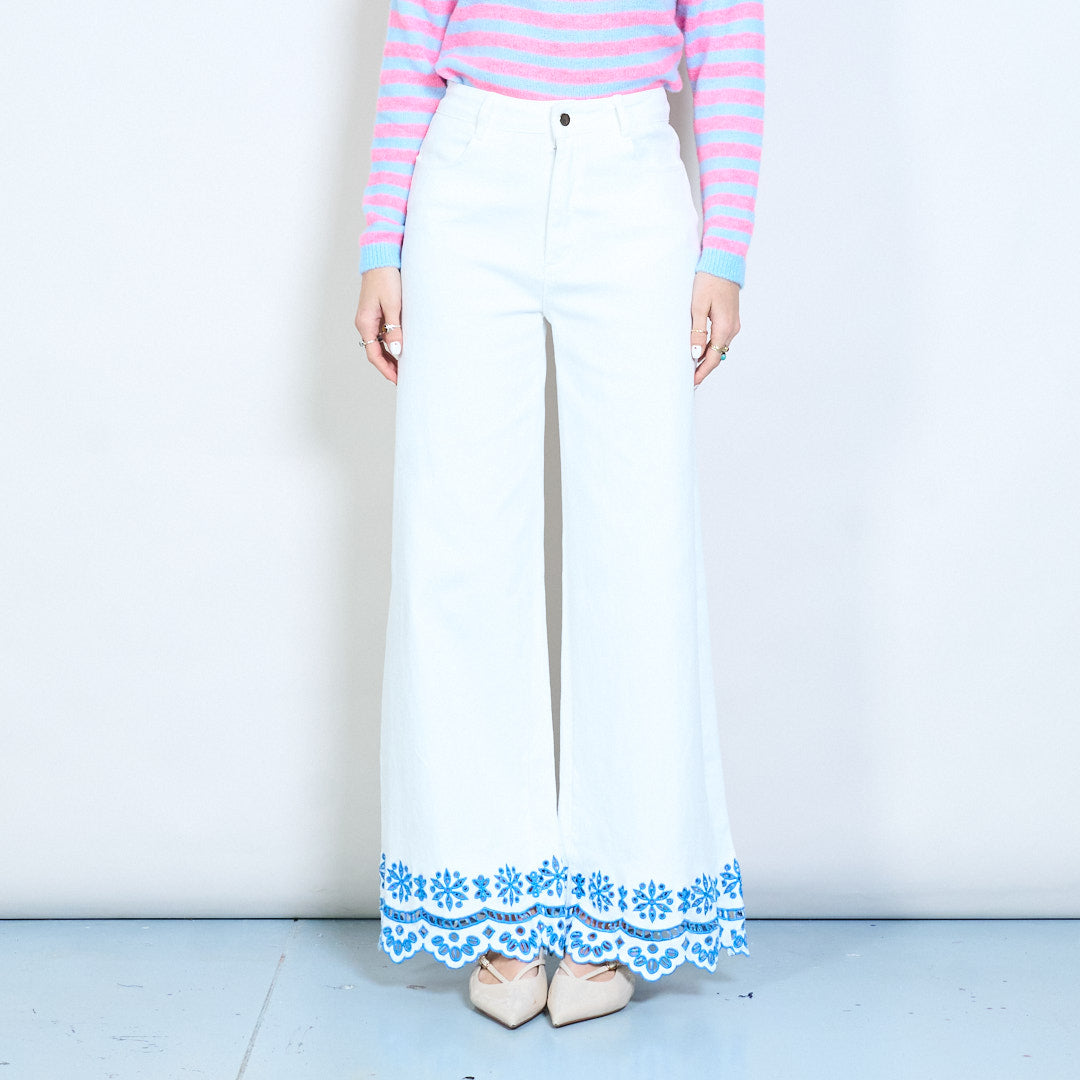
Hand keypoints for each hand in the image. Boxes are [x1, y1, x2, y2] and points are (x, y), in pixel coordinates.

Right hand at [355, 266, 403, 383]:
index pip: (373, 354)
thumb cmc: (387, 278)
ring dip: (391, 356)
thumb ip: (394, 329)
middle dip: (389, 366)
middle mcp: (365, 323)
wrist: (381, 257)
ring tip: (406, 366)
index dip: (386, 369)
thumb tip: (396, 352)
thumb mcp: (393, 305)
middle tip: (404, 377)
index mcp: (365, 323)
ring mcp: (370, 318)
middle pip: (376, 352)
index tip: (398, 380)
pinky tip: (402, 347)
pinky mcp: (376, 312)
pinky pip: (382, 334)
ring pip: (379, 344)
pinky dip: (391, 344)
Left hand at [690, 272, 739, 387]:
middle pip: (717, 356)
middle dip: (704, 368)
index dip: (702, 372)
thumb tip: (696, 354)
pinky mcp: (731, 318)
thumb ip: (697, 332)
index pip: (713, 359)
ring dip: (707, 357)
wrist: (723, 262)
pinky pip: (721, 338)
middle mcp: (732, 329)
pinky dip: (711, 346)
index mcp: (724, 328)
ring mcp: (733, 324)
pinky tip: (700, 348)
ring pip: (719, 348)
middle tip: (690, 379)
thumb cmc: (708, 281)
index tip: (692, 382)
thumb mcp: (698, 307)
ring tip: (692, 366)